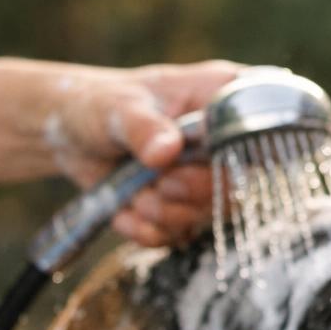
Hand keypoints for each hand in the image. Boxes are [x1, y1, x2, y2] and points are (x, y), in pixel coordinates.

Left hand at [45, 59, 240, 246]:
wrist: (68, 134)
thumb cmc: (100, 104)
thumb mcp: (118, 108)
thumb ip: (143, 127)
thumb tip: (167, 152)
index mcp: (220, 95)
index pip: (262, 121)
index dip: (253, 149)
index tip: (212, 162)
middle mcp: (221, 138)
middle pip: (237, 181)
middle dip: (192, 191)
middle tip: (159, 182)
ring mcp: (204, 174)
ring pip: (209, 214)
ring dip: (164, 214)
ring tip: (133, 195)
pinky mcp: (183, 206)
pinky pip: (179, 234)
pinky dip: (147, 230)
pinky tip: (124, 211)